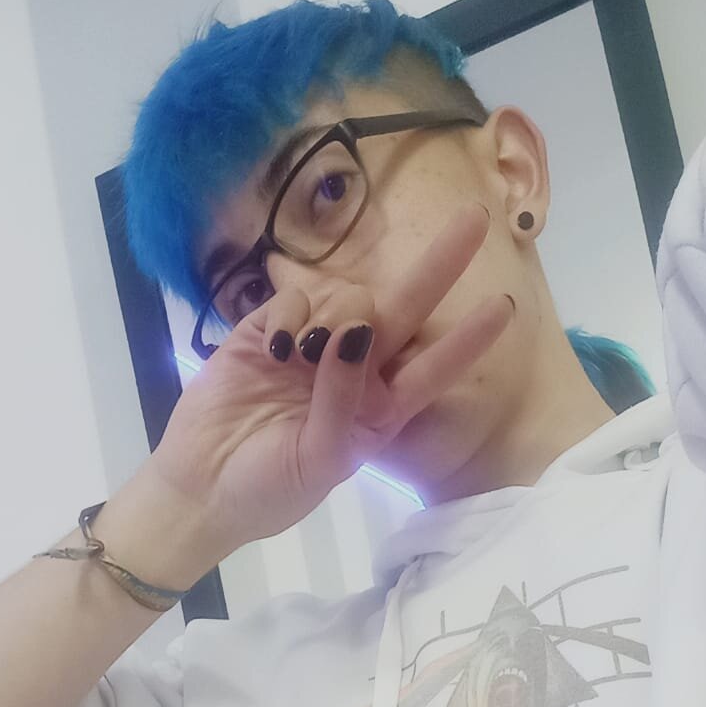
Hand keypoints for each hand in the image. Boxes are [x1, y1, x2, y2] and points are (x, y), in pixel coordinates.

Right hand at [146, 203, 512, 562]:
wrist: (202, 487)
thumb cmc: (269, 488)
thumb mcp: (321, 460)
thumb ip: (345, 401)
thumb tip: (356, 332)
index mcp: (379, 412)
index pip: (432, 371)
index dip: (465, 341)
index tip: (503, 308)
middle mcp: (355, 372)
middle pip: (405, 310)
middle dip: (438, 266)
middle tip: (473, 219)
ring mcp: (313, 346)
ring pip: (351, 299)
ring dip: (338, 316)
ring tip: (301, 359)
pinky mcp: (269, 327)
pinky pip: (298, 298)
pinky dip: (294, 315)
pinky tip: (276, 347)